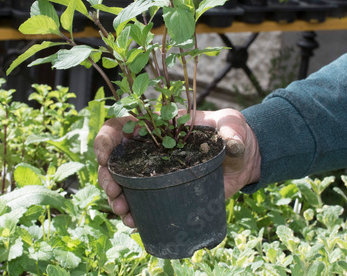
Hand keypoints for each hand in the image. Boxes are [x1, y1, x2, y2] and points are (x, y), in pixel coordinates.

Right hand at [94, 108, 260, 227]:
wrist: (244, 158)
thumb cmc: (234, 134)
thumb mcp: (233, 125)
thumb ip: (232, 131)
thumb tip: (232, 144)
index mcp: (158, 127)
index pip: (122, 127)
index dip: (106, 138)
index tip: (103, 155)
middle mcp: (150, 149)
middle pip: (115, 159)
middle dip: (106, 175)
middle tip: (113, 190)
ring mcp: (155, 172)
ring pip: (122, 182)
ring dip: (114, 196)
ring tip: (122, 210)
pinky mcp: (164, 192)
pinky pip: (139, 201)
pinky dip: (132, 212)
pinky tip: (133, 220)